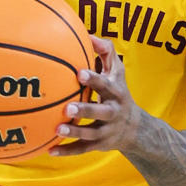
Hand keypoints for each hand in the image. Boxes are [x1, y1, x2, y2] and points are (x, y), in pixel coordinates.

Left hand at [49, 36, 142, 156]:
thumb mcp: (117, 72)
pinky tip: (50, 151)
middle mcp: (113, 112)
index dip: (94, 79)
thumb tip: (89, 35)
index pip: (106, 84)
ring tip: (57, 128)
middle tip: (67, 107)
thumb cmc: (117, 93)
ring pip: (91, 133)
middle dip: (85, 110)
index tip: (79, 73)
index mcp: (116, 93)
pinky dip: (67, 151)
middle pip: (101, 112)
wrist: (136, 128)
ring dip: (75, 131)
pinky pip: (82, 149)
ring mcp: (106, 131)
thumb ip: (106, 52)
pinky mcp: (99, 145)